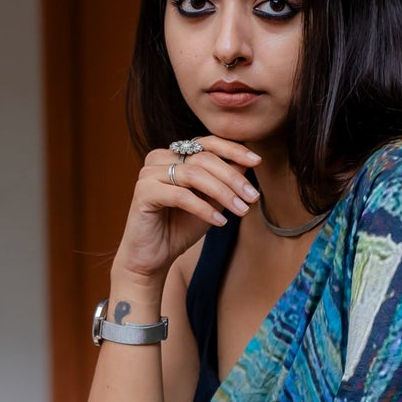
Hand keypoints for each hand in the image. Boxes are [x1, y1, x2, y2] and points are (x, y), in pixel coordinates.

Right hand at [112, 135, 261, 290]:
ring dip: (223, 193)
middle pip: (203, 158)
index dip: (233, 150)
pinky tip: (220, 222)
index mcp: (174, 155)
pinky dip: (204, 208)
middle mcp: (159, 158)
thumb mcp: (210, 203)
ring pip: (194, 174)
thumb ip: (224, 183)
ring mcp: (149, 173)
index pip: (207, 143)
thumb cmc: (180, 228)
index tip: (257, 161)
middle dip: (233, 178)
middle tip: (252, 197)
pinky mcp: (144, 192)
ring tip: (241, 211)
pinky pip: (181, 195)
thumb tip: (248, 163)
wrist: (153, 257)